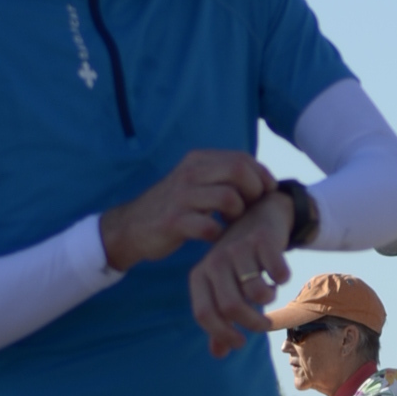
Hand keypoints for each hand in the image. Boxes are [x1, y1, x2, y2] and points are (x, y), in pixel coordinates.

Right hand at [100, 150, 274, 271]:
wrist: (130, 227)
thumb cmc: (173, 207)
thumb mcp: (195, 182)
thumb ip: (222, 176)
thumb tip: (261, 178)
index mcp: (198, 160)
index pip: (242, 158)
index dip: (261, 176)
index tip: (266, 193)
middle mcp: (190, 173)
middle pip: (239, 171)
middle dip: (254, 191)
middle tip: (251, 208)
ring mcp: (181, 197)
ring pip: (229, 198)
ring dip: (238, 214)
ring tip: (231, 223)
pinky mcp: (174, 222)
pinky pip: (210, 227)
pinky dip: (219, 235)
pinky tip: (215, 237)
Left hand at [189, 188, 298, 357]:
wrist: (260, 213)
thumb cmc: (241, 259)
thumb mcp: (226, 285)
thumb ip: (221, 318)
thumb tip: (218, 354)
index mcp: (200, 275)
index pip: (204, 314)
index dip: (223, 334)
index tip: (240, 343)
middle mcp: (214, 261)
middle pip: (231, 307)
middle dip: (252, 323)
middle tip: (264, 325)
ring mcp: (238, 249)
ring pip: (256, 292)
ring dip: (269, 299)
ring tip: (269, 291)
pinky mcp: (262, 240)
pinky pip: (277, 275)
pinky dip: (283, 280)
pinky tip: (280, 275)